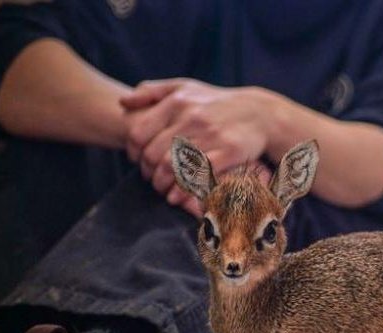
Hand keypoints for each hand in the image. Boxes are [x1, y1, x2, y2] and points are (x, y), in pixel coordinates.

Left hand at [120, 79, 270, 212]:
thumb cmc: (217, 103)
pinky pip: (197, 176)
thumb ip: (153, 91)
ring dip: (162, 185)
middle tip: (151, 180)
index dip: (134, 153)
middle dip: (148, 174)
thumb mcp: (185, 87)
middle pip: (153, 155)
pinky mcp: (228, 152)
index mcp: (177, 102)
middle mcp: (191, 118)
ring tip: (163, 189)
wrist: (259, 113)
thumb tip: (123, 101)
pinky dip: (182, 190)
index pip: (139, 134)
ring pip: (172, 168)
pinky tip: (177, 196)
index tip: (139, 162)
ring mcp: (211, 135)